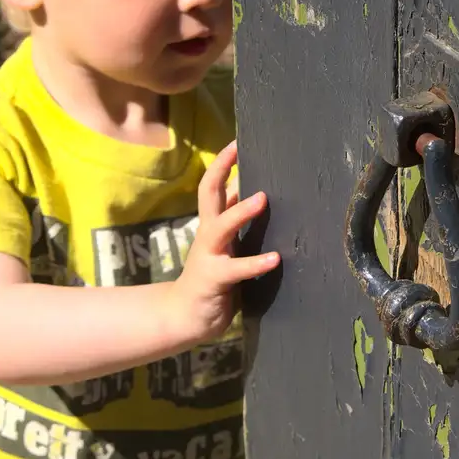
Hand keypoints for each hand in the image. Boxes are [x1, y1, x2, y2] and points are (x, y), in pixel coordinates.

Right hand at [174, 141, 279, 342]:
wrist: (184, 318)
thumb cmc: (212, 278)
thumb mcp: (224, 245)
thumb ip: (233, 222)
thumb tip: (253, 192)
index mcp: (211, 225)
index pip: (214, 185)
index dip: (224, 162)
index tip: (238, 139)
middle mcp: (208, 235)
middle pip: (209, 193)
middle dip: (222, 169)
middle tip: (238, 148)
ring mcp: (209, 256)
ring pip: (221, 226)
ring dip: (241, 212)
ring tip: (263, 199)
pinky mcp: (215, 279)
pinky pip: (236, 269)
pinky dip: (256, 262)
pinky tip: (275, 258)